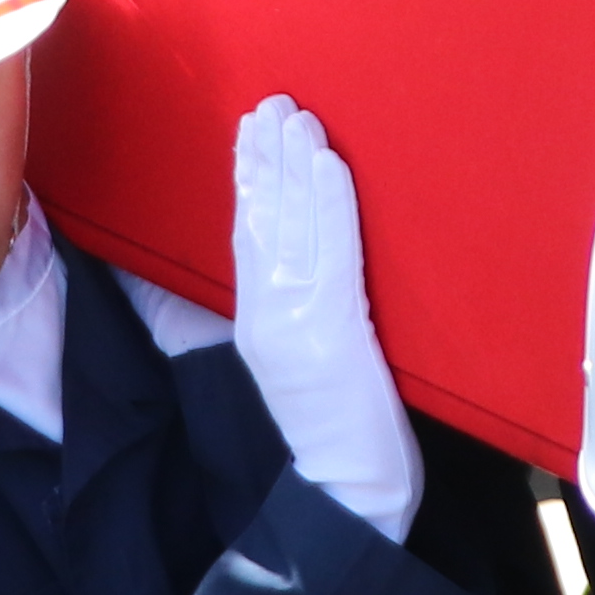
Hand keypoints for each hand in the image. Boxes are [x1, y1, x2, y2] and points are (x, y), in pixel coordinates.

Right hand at [228, 97, 418, 540]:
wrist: (347, 492)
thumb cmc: (335, 432)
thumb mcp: (295, 367)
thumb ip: (281, 317)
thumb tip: (283, 271)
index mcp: (256, 321)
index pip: (247, 235)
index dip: (248, 180)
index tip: (250, 130)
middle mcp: (268, 314)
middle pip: (262, 220)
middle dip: (265, 157)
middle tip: (271, 103)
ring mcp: (297, 322)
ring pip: (292, 227)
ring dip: (293, 165)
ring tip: (295, 118)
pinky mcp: (333, 333)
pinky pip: (332, 253)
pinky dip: (329, 204)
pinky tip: (329, 164)